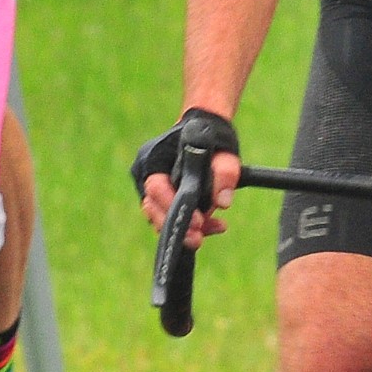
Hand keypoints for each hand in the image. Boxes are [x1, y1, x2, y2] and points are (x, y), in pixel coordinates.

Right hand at [131, 109, 242, 248]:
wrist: (207, 132)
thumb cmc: (213, 139)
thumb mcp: (225, 153)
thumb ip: (225, 174)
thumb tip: (223, 203)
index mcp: (154, 157)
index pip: (155, 188)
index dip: (173, 207)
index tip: (197, 222)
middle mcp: (146, 173)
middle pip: (152, 208)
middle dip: (175, 227)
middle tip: (197, 239)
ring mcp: (151, 187)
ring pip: (160, 216)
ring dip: (185, 229)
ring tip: (212, 230)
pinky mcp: (162, 199)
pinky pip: (170, 216)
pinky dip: (192, 225)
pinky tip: (216, 225)